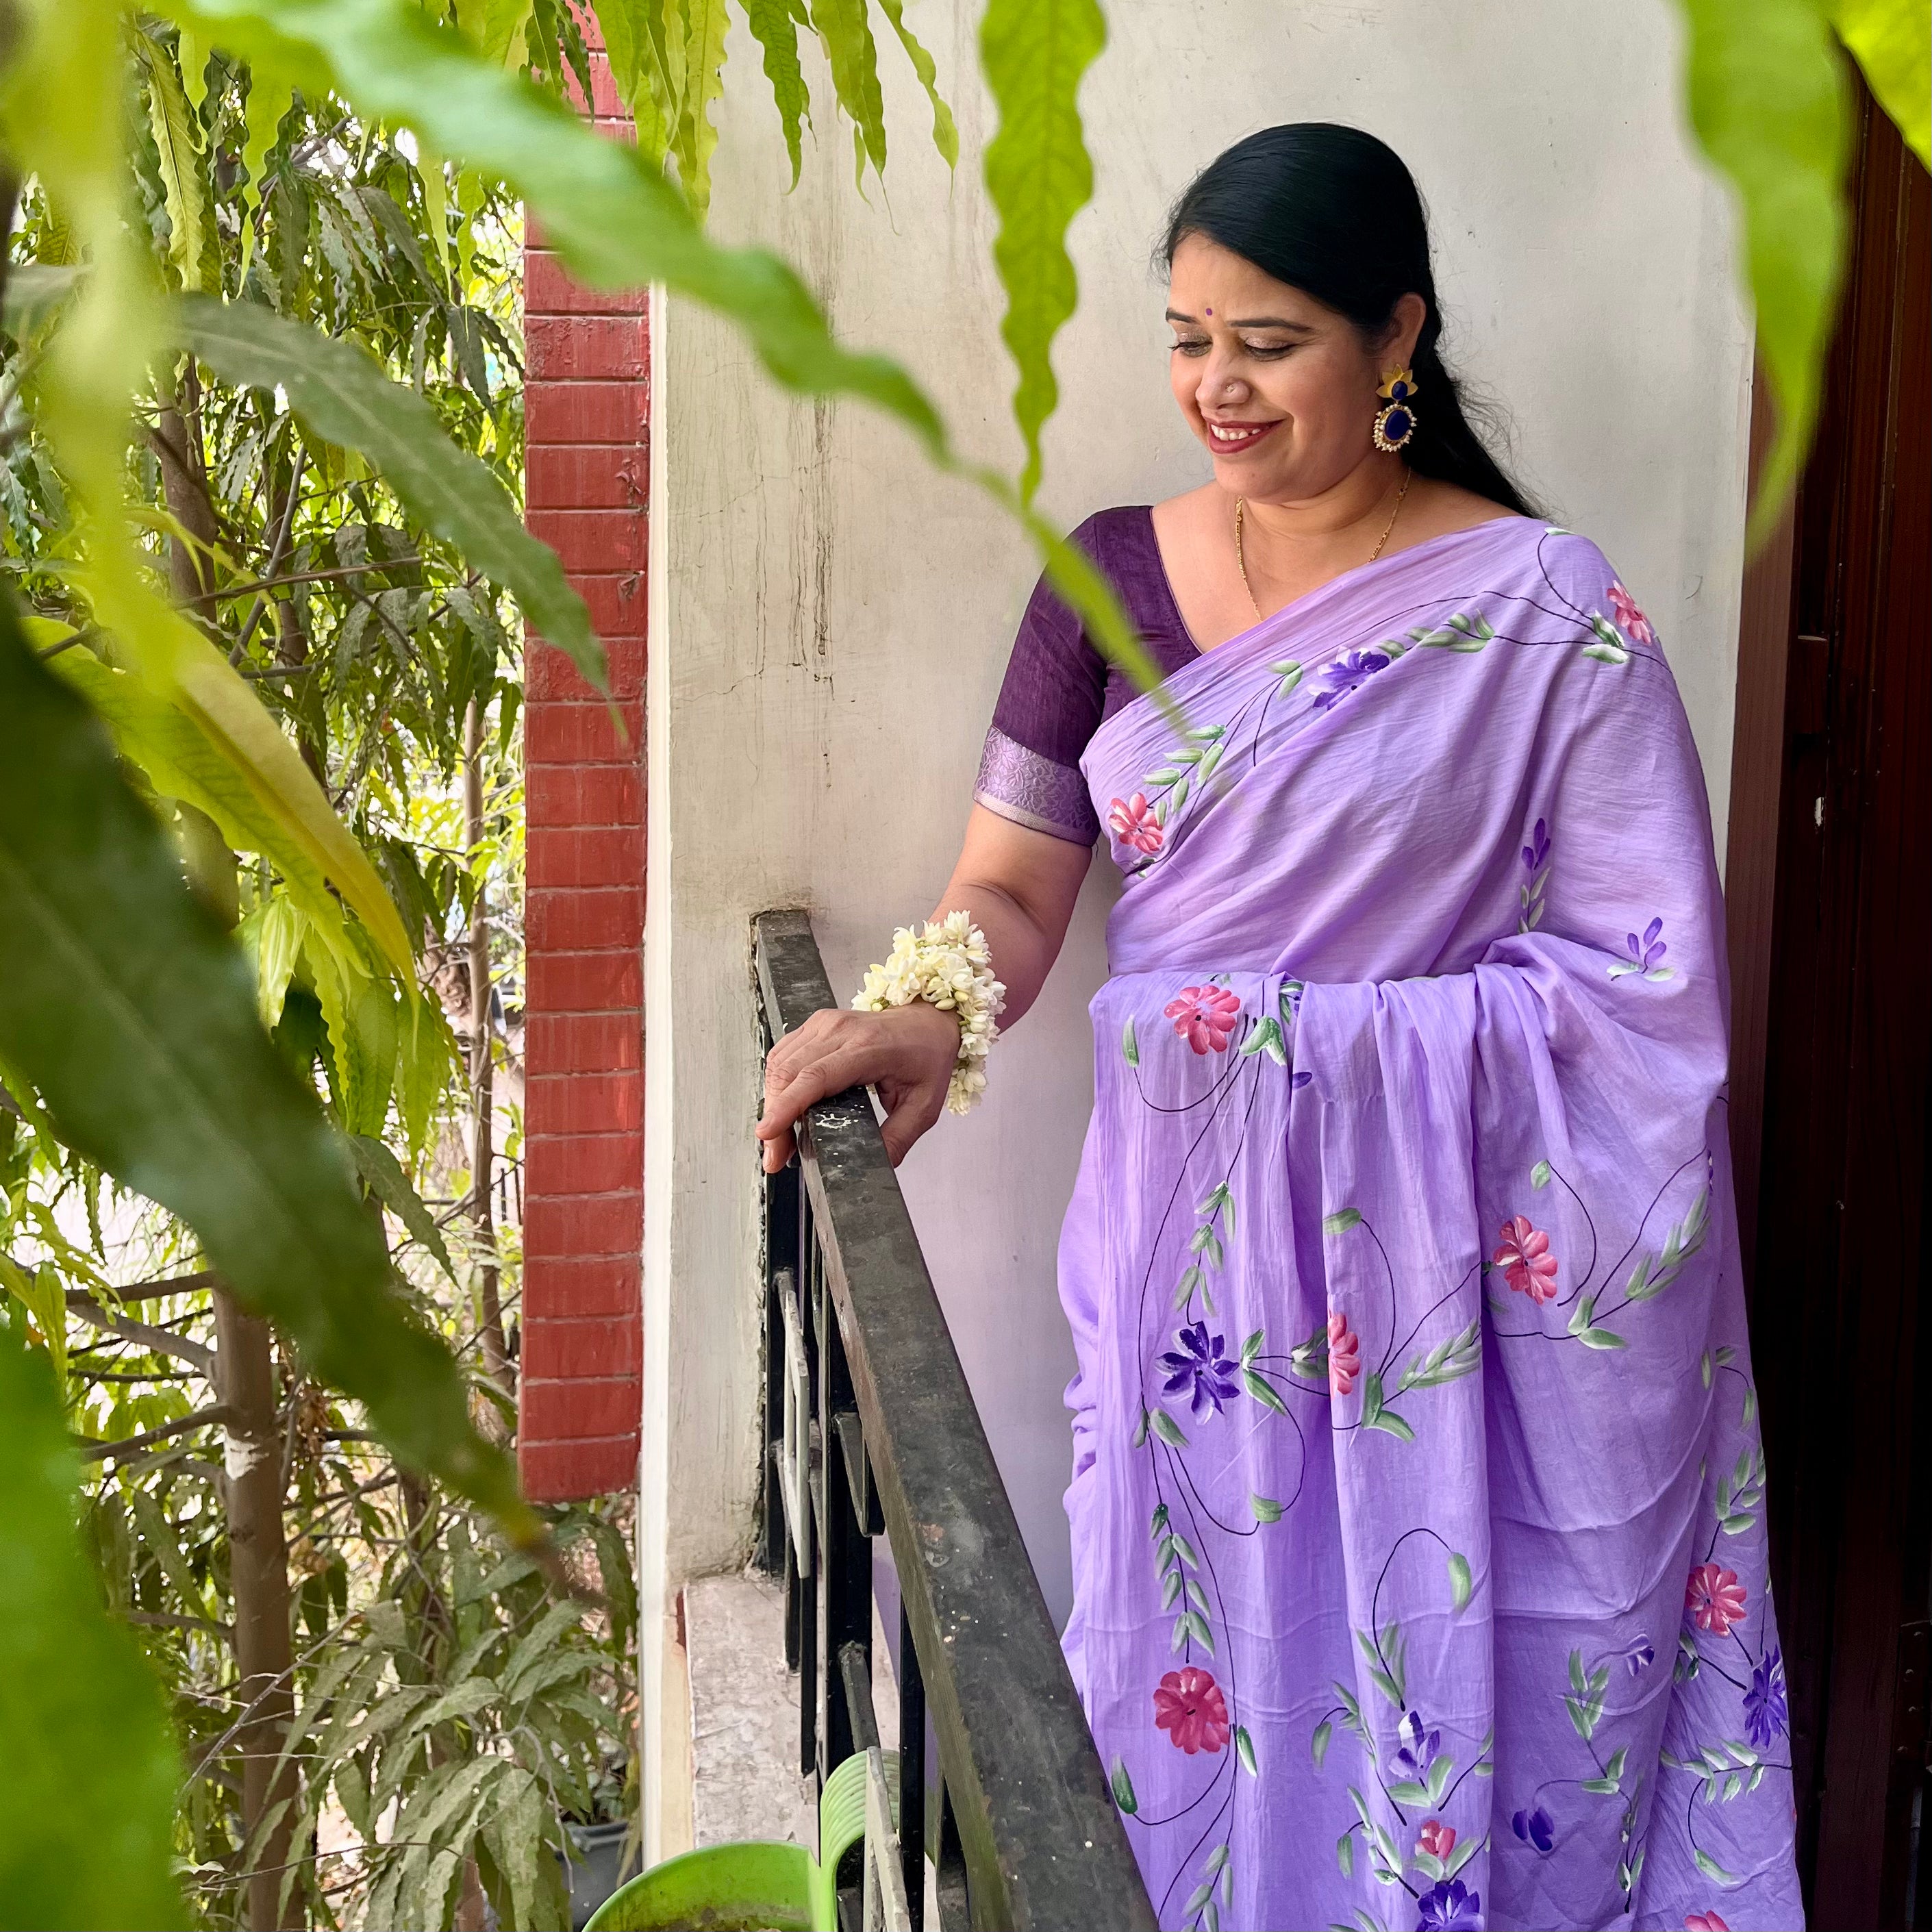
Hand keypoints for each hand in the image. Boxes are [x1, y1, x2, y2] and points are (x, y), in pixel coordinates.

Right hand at [757, 1001, 961, 1171]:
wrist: (929, 1022)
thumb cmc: (927, 1057)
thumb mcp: (924, 1106)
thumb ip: (898, 1139)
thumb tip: (874, 1166)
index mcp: (868, 1048)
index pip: (815, 1077)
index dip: (786, 1107)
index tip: (767, 1133)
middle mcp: (840, 1030)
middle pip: (789, 1073)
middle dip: (775, 1118)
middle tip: (775, 1155)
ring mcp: (824, 1023)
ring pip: (780, 1063)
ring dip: (773, 1103)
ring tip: (780, 1139)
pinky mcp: (815, 1024)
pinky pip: (783, 1054)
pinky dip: (777, 1083)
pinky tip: (784, 1108)